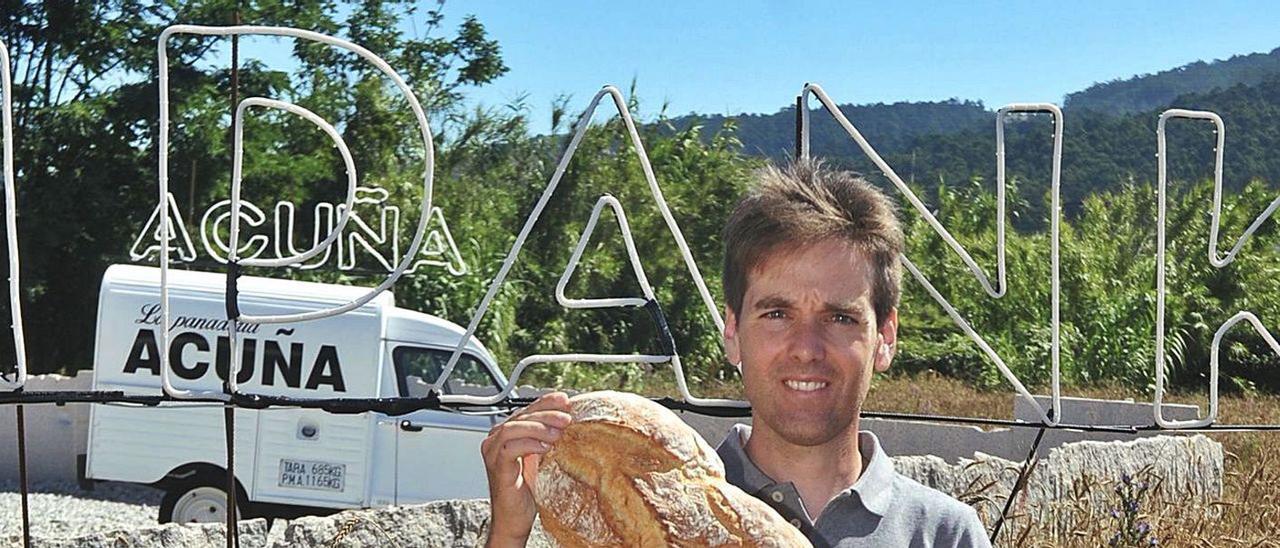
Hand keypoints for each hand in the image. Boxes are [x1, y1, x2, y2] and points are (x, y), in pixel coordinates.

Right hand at [481, 392, 571, 546]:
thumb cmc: (526, 490)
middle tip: (566, 418)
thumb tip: (567, 419)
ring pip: (514, 427)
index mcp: (505, 434)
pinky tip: (546, 448)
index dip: (546, 402)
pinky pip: (510, 447)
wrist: (515, 518)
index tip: (565, 400)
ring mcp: (493, 452)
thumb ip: (546, 437)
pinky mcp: (497, 466)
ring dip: (539, 427)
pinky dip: (530, 443)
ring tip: (558, 434)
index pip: (526, 409)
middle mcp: (495, 440)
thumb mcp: (540, 457)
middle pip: (521, 415)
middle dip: (547, 413)